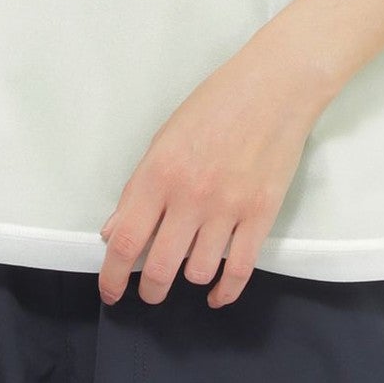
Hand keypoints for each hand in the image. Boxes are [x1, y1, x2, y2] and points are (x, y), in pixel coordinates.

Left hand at [96, 33, 328, 309]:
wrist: (273, 88)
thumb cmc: (216, 104)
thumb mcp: (165, 137)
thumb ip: (139, 188)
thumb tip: (114, 231)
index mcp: (160, 171)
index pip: (126, 239)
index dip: (112, 275)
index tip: (110, 292)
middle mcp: (191, 195)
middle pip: (159, 266)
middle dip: (149, 290)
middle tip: (148, 291)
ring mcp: (228, 207)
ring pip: (198, 272)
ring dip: (188, 280)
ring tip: (186, 271)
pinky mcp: (261, 215)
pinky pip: (240, 270)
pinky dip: (225, 291)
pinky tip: (216, 294)